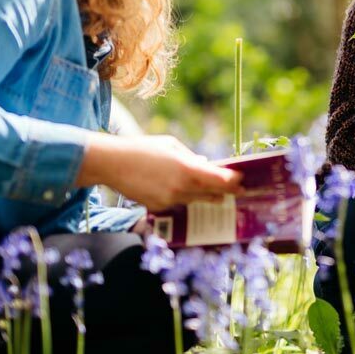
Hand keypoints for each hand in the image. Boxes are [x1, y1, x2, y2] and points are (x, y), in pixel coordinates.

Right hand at [77, 134, 243, 213]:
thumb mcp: (171, 146)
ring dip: (206, 196)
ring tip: (218, 194)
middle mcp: (181, 188)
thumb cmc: (143, 149)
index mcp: (187, 169)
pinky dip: (184, 198)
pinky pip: (179, 204)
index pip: (220, 180)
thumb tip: (204, 166)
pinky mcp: (159, 208)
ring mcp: (170, 201)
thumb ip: (191, 158)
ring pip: (196, 200)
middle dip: (226, 192)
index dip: (234, 181)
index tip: (241, 180)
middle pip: (212, 194)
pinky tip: (183, 191)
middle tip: (239, 190)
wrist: (113, 164)